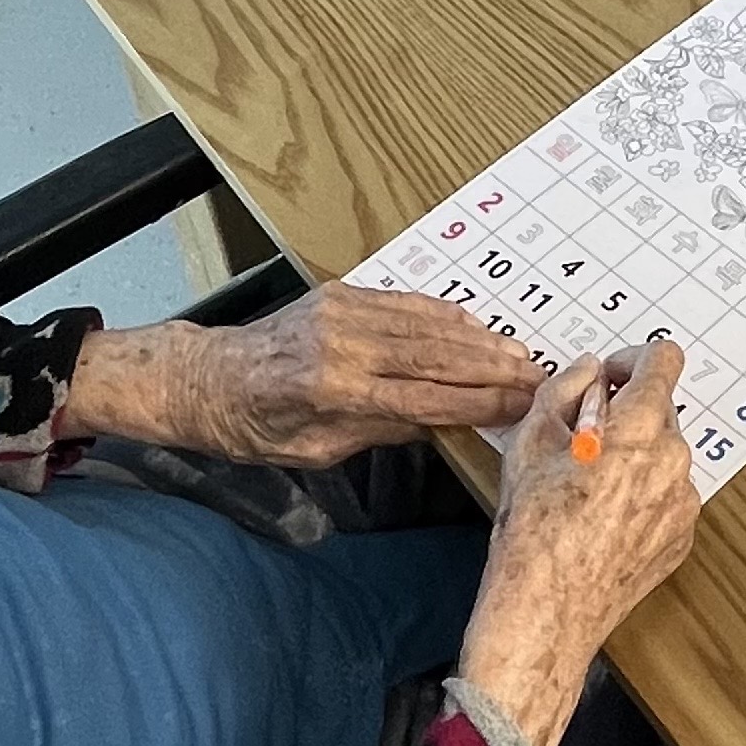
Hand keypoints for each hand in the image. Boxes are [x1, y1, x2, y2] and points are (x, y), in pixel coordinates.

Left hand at [65, 285, 548, 466]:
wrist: (208, 377)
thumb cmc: (255, 430)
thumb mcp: (315, 451)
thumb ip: (378, 431)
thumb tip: (439, 421)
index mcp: (333, 392)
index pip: (424, 398)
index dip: (478, 402)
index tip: (520, 405)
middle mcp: (343, 345)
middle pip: (435, 356)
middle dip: (492, 367)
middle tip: (537, 376)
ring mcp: (343, 312)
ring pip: (427, 325)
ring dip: (478, 339)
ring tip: (519, 352)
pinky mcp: (342, 294)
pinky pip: (405, 304)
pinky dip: (445, 315)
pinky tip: (475, 326)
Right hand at [461, 344, 698, 745]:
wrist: (546, 613)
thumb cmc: (534, 532)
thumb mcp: (530, 442)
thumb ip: (563, 389)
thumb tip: (586, 372)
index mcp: (640, 429)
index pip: (664, 360)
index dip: (631, 360)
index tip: (608, 378)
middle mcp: (673, 461)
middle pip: (660, 409)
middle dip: (624, 414)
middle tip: (581, 441)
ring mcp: (682, 503)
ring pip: (664, 455)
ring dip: (634, 456)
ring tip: (587, 488)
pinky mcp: (681, 538)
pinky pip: (667, 496)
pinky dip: (642, 495)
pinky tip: (602, 519)